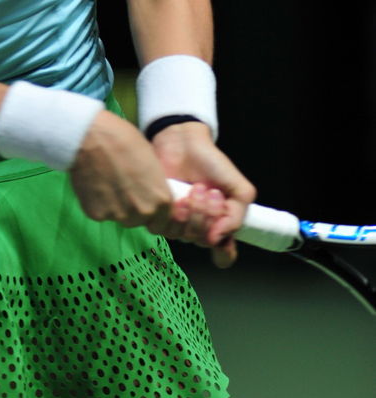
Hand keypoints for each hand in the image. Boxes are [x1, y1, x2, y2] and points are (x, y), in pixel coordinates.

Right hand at [69, 110, 172, 230]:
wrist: (91, 137)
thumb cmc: (124, 140)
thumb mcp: (151, 160)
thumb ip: (154, 185)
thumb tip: (151, 193)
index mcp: (161, 199)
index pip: (162, 219)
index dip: (153, 211)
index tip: (144, 201)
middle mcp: (142, 212)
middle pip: (139, 220)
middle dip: (133, 209)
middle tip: (123, 188)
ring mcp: (118, 215)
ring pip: (120, 218)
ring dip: (116, 208)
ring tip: (108, 184)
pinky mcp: (97, 214)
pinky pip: (101, 213)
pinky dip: (98, 203)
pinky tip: (95, 184)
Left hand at [151, 121, 256, 267]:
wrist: (183, 142)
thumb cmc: (211, 163)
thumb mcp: (238, 188)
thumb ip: (237, 216)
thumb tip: (217, 240)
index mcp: (219, 224)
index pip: (223, 255)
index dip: (224, 252)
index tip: (221, 237)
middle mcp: (199, 226)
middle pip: (204, 242)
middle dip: (210, 216)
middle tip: (212, 192)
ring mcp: (179, 221)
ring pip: (186, 236)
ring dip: (196, 212)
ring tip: (197, 188)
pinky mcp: (159, 214)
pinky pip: (167, 228)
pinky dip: (178, 212)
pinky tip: (181, 195)